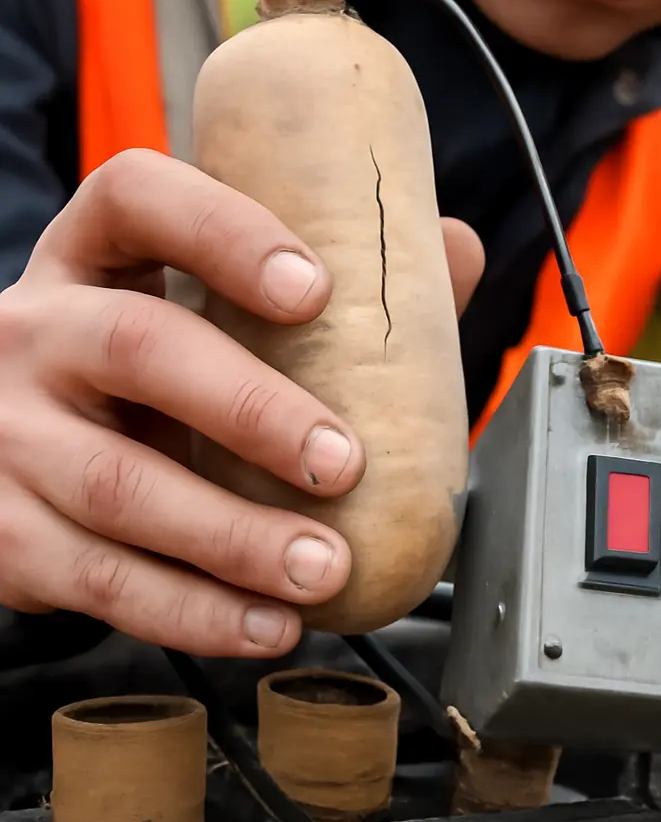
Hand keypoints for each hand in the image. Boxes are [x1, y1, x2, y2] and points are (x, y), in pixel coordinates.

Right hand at [0, 149, 483, 658]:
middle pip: (136, 346)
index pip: (135, 197)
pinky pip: (99, 579)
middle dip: (253, 410)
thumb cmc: (142, 376)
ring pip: (117, 486)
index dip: (225, 234)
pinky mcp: (2, 530)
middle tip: (342, 463)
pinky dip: (193, 611)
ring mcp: (7, 430)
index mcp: (95, 259)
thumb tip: (455, 251)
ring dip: (234, 538)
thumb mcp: (204, 316)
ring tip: (322, 569)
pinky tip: (265, 624)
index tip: (315, 288)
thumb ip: (332, 286)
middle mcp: (39, 331)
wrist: (8, 451)